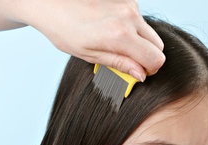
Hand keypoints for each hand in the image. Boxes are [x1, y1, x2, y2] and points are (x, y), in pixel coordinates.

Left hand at [9, 0, 164, 80]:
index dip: (150, 70)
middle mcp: (129, 17)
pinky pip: (138, 18)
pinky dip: (131, 26)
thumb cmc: (64, 30)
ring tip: (113, 41)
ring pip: (149, 31)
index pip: (156, 59)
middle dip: (147, 56)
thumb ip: (120, 64)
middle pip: (158, 45)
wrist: (50, 1)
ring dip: (138, 40)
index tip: (139, 72)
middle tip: (128, 60)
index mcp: (120, 36)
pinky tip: (110, 26)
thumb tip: (141, 74)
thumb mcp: (90, 55)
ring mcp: (129, 4)